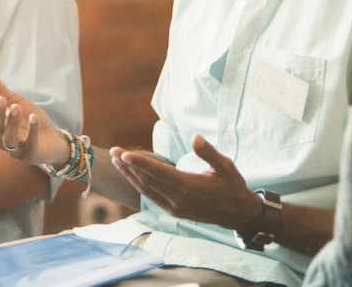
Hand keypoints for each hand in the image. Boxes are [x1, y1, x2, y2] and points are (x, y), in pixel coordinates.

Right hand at [0, 71, 70, 166]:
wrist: (52, 140)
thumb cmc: (29, 120)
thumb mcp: (15, 101)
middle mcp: (3, 140)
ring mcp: (17, 150)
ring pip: (10, 138)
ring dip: (12, 123)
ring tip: (16, 107)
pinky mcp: (32, 155)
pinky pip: (31, 144)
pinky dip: (32, 131)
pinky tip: (34, 117)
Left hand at [110, 133, 260, 229]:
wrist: (237, 213)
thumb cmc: (232, 186)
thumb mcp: (225, 166)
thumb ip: (208, 152)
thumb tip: (195, 137)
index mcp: (189, 186)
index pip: (158, 173)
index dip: (139, 163)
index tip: (123, 154)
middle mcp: (178, 199)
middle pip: (147, 180)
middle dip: (128, 166)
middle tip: (113, 152)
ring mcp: (175, 207)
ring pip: (147, 190)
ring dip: (130, 176)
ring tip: (117, 162)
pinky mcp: (174, 211)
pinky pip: (152, 197)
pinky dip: (140, 186)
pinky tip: (132, 177)